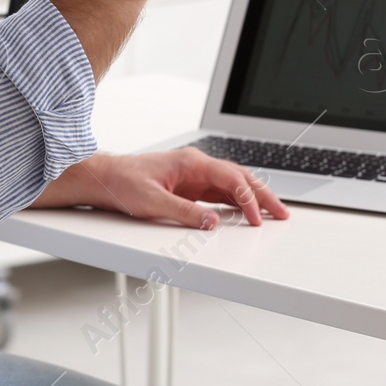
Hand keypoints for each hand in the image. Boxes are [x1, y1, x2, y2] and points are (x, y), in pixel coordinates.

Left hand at [30, 149, 288, 228]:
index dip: (248, 199)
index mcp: (190, 163)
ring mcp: (192, 175)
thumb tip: (212, 222)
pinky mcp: (188, 185)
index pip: (230, 178)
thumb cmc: (122, 183)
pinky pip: (218, 191)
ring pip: (231, 183)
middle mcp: (195, 166)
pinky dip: (235, 200)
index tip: (257, 218)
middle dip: (262, 195)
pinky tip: (244, 211)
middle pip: (238, 177)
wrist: (103, 178)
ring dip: (252, 197)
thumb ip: (184, 213)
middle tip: (282, 213)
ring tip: (271, 213)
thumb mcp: (153, 202)